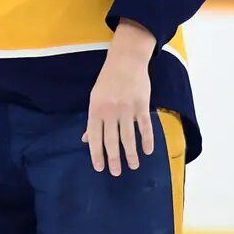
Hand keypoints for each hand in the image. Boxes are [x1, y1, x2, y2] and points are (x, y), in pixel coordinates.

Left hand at [84, 19, 154, 176]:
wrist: (126, 61)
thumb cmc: (108, 81)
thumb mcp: (95, 98)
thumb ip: (93, 121)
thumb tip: (86, 140)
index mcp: (96, 109)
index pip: (95, 136)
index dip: (96, 153)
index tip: (99, 168)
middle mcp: (110, 111)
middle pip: (111, 140)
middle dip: (113, 158)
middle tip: (116, 172)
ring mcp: (126, 108)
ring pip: (128, 136)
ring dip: (131, 153)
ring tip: (133, 166)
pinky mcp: (141, 105)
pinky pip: (145, 126)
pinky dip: (147, 139)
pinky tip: (148, 151)